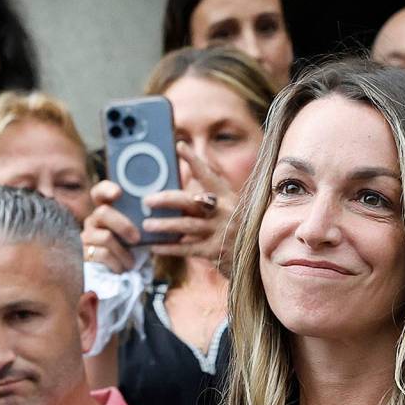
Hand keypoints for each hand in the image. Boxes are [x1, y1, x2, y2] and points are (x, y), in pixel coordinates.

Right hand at [81, 180, 139, 272]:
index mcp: (107, 212)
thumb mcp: (138, 234)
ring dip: (123, 253)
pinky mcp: (82, 254)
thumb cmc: (131, 252)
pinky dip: (117, 263)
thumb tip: (157, 212)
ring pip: (106, 237)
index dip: (106, 189)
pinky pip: (102, 254)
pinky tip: (121, 269)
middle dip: (123, 225)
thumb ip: (141, 221)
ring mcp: (85, 237)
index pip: (99, 193)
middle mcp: (93, 221)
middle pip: (103, 212)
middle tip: (136, 239)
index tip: (119, 193)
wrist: (121, 278)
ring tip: (130, 263)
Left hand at [145, 143, 240, 276]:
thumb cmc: (237, 231)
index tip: (179, 145)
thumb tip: (175, 195)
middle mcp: (226, 211)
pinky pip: (188, 248)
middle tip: (147, 200)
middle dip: (167, 199)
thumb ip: (207, 201)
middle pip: (191, 201)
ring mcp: (222, 231)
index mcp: (228, 197)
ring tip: (147, 225)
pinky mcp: (216, 251)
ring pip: (187, 225)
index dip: (194, 160)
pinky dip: (170, 247)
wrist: (257, 258)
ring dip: (164, 225)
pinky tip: (155, 246)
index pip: (208, 175)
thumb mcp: (229, 210)